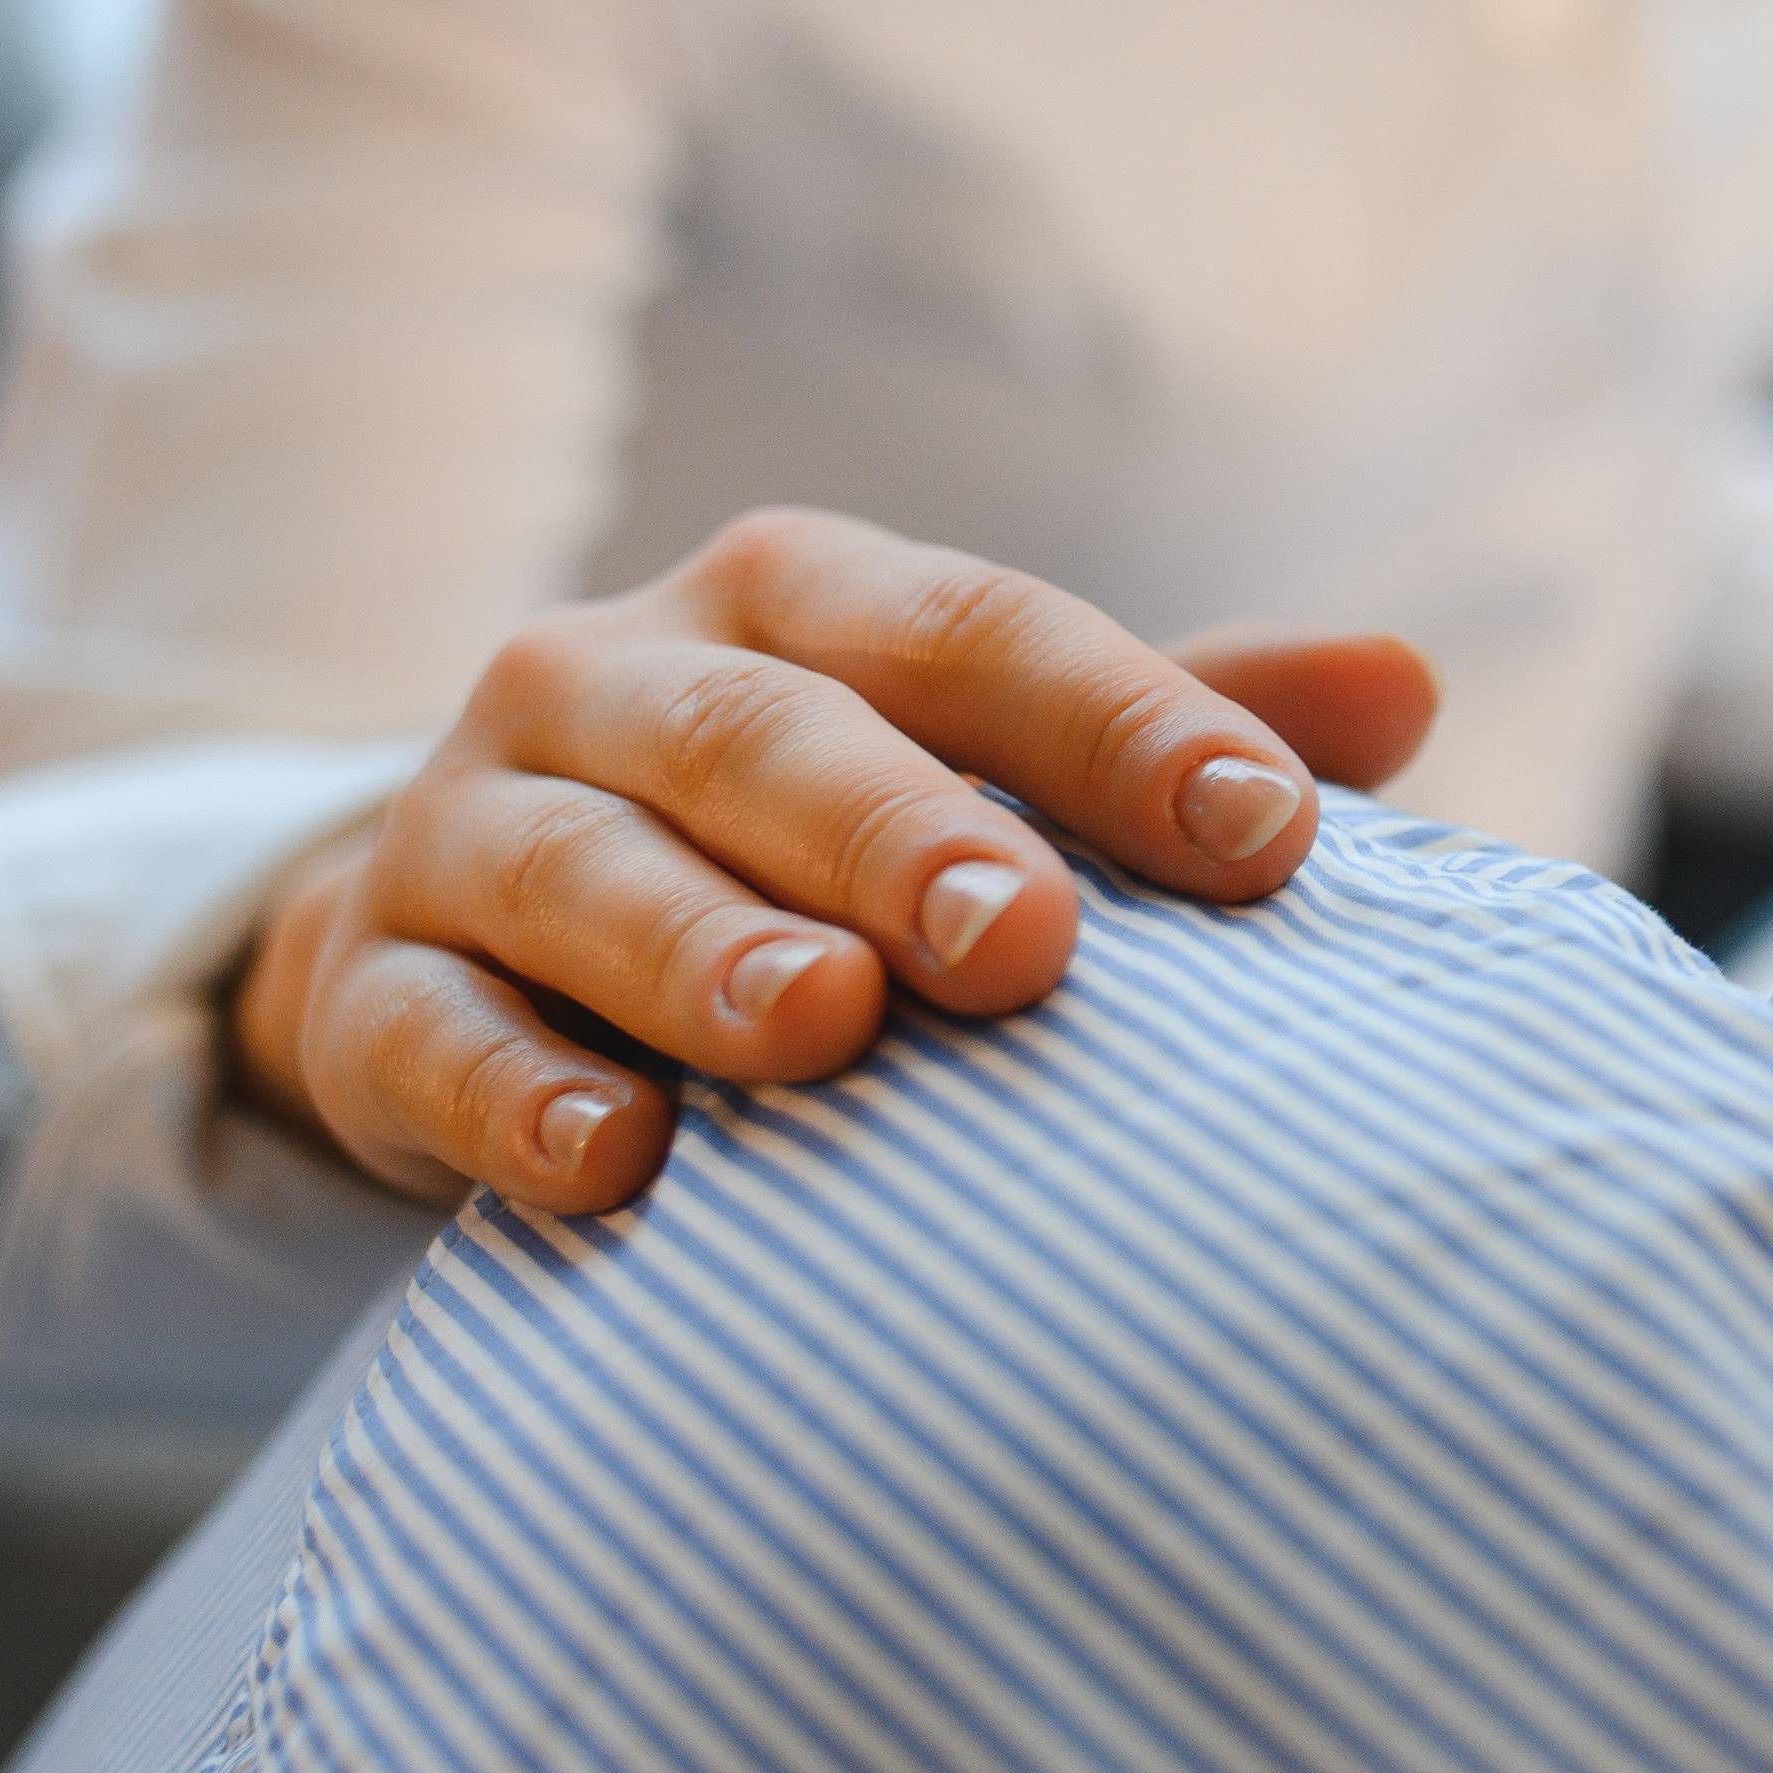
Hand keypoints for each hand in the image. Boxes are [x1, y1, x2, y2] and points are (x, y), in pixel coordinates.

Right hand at [233, 508, 1439, 1219]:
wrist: (471, 932)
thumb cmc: (801, 844)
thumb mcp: (972, 762)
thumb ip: (1169, 729)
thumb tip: (1407, 684)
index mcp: (797, 603)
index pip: (973, 633)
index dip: (1125, 724)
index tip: (1278, 838)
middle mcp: (617, 678)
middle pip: (769, 733)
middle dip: (898, 830)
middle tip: (1024, 942)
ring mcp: (472, 827)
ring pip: (585, 868)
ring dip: (703, 950)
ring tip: (823, 1030)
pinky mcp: (365, 987)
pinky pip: (427, 1035)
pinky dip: (512, 1097)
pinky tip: (613, 1169)